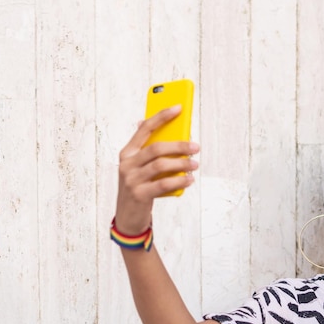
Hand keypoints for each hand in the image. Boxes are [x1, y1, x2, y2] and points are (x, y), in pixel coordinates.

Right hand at [114, 105, 199, 234]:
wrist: (128, 216)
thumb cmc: (139, 186)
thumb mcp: (140, 167)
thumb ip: (150, 150)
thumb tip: (170, 130)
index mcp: (127, 152)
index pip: (145, 128)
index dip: (162, 116)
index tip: (179, 107)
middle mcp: (127, 163)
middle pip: (156, 148)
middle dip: (179, 145)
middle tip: (196, 147)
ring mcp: (131, 179)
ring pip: (161, 165)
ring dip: (182, 164)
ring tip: (194, 164)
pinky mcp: (139, 194)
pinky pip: (163, 184)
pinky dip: (179, 181)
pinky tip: (189, 180)